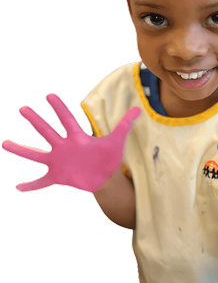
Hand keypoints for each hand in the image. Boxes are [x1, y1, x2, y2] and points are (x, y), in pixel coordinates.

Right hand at [2, 94, 140, 192]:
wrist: (105, 178)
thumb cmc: (109, 158)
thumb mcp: (117, 141)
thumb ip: (125, 125)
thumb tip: (138, 108)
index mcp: (77, 137)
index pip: (67, 119)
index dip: (59, 108)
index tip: (50, 95)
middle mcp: (64, 147)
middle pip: (47, 131)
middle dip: (36, 121)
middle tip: (23, 108)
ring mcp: (58, 161)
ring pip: (36, 155)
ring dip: (21, 150)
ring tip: (5, 144)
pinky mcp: (57, 176)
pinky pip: (41, 181)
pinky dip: (30, 185)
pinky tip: (17, 187)